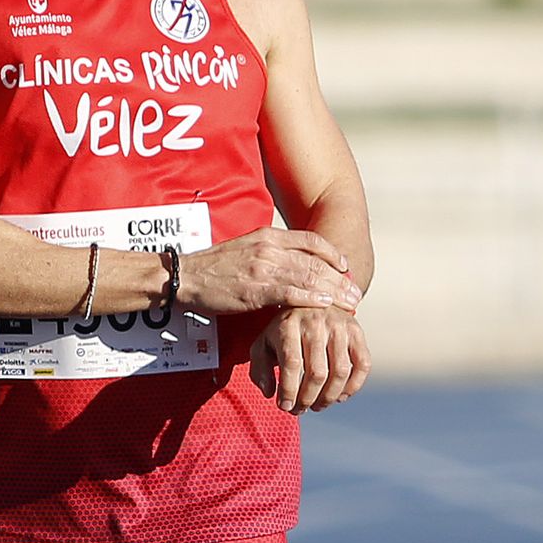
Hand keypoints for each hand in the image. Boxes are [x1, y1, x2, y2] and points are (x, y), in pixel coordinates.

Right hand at [179, 228, 360, 317]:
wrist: (186, 276)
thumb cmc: (214, 267)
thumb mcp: (245, 249)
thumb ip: (269, 253)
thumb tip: (290, 264)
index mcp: (268, 236)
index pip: (311, 240)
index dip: (332, 254)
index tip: (345, 267)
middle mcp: (270, 248)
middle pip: (316, 261)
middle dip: (340, 278)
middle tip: (356, 291)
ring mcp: (264, 267)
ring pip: (309, 277)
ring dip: (333, 291)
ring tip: (350, 303)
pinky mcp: (256, 289)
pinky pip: (291, 293)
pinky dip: (311, 300)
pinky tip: (325, 306)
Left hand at [250, 308, 371, 414]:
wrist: (313, 299)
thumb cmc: (284, 330)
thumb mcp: (263, 343)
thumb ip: (259, 368)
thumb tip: (270, 392)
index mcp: (288, 325)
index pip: (292, 363)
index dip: (289, 390)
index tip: (285, 407)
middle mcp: (315, 323)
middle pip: (317, 372)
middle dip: (307, 399)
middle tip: (300, 409)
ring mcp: (339, 326)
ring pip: (340, 372)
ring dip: (329, 397)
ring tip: (317, 405)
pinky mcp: (356, 331)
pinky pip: (362, 365)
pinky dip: (353, 386)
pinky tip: (340, 396)